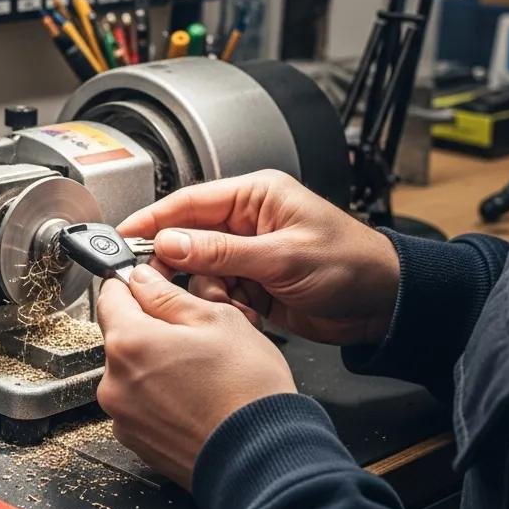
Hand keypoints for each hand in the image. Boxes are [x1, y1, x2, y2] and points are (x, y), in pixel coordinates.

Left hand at [96, 264, 295, 488]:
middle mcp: (114, 382)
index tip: (151, 282)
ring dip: (156, 362)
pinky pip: (140, 403)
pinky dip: (160, 395)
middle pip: (121, 335)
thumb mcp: (217, 320)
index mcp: (128, 343)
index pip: (110, 294)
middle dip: (150, 326)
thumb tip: (144, 280)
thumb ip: (168, 294)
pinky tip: (194, 397)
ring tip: (200, 370)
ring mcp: (122, 416)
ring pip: (132, 370)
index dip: (133, 282)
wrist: (263, 460)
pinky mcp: (136, 440)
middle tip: (192, 331)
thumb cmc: (247, 392)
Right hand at [118, 170, 399, 346]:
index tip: (123, 235)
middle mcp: (247, 221)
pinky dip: (224, 306)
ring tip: (232, 302)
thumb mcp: (283, 257)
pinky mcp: (252, 282)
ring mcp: (248, 253)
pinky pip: (218, 292)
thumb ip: (222, 251)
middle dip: (180, 264)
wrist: (384, 306)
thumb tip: (171, 243)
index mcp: (255, 196)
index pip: (190, 202)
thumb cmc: (352, 265)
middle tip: (166, 284)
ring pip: (199, 270)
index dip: (153, 219)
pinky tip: (245, 312)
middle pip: (188, 238)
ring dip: (209, 291)